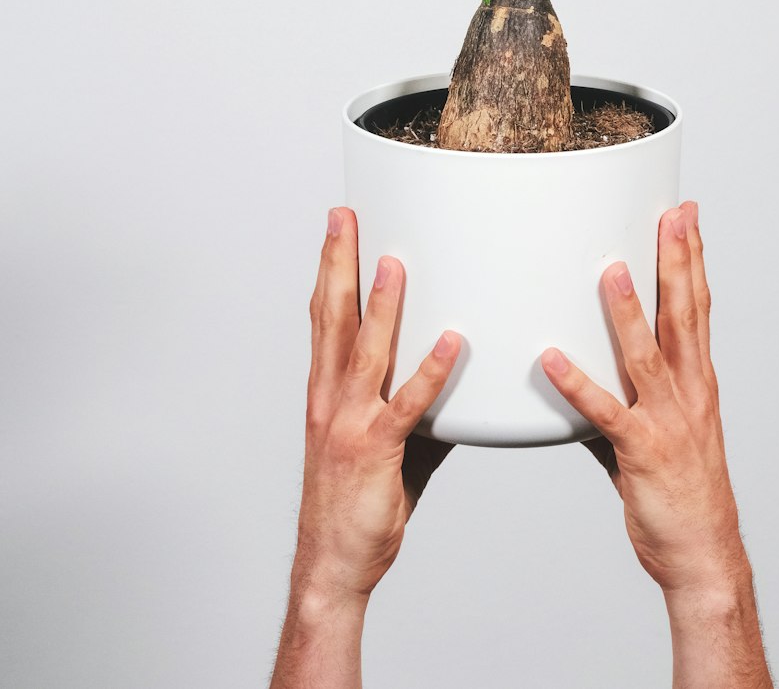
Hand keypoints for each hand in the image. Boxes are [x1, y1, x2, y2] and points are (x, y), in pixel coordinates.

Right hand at [270, 208, 460, 688]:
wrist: (332, 564)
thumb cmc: (353, 504)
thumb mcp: (379, 441)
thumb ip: (413, 403)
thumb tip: (449, 374)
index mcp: (326, 392)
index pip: (325, 317)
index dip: (329, 270)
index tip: (337, 230)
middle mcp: (331, 399)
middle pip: (333, 318)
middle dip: (339, 263)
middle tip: (345, 217)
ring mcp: (350, 421)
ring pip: (366, 351)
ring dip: (381, 304)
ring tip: (394, 261)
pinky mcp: (377, 448)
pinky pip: (408, 403)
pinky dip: (429, 370)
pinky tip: (448, 341)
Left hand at [541, 202, 771, 686]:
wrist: (704, 554)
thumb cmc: (683, 493)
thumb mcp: (666, 428)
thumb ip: (628, 391)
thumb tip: (588, 364)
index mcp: (698, 382)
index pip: (697, 307)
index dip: (692, 258)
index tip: (685, 216)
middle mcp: (689, 393)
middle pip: (683, 315)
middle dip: (677, 260)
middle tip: (672, 214)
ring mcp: (667, 421)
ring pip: (646, 354)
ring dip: (626, 311)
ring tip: (608, 269)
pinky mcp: (641, 451)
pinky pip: (604, 413)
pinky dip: (577, 384)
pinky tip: (551, 360)